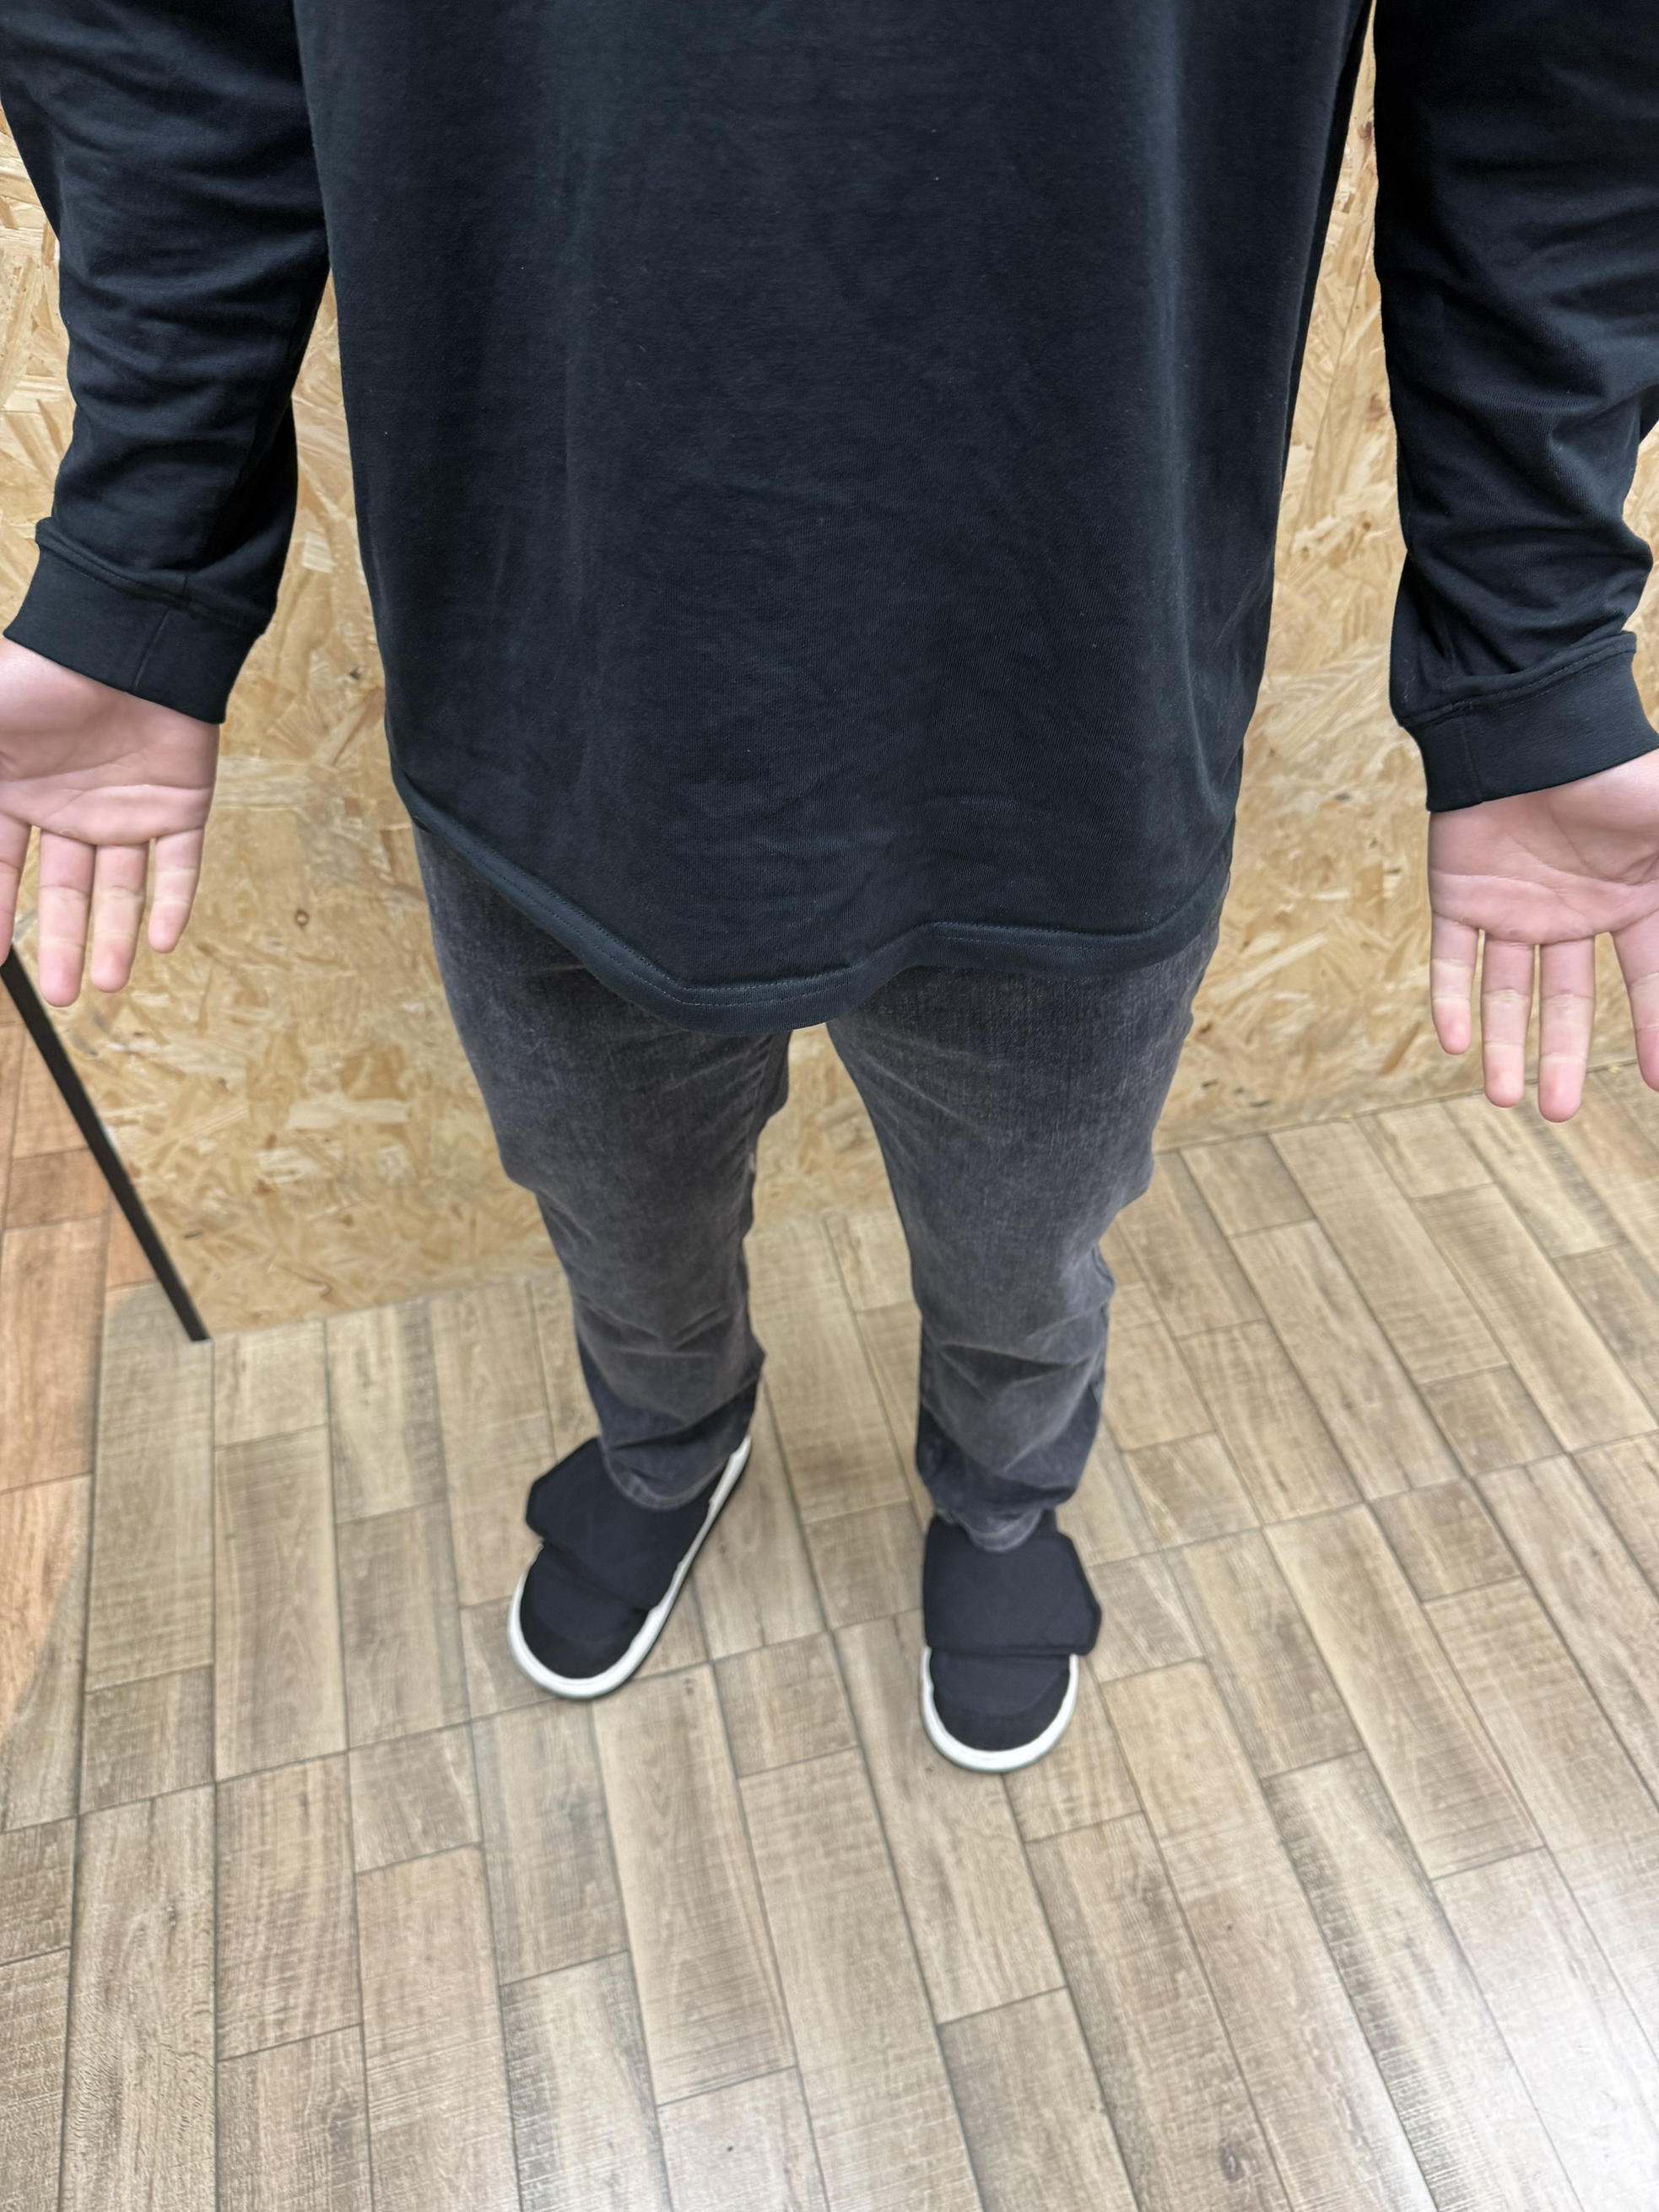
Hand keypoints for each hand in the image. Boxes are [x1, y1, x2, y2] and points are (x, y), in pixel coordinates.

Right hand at [0, 638, 218, 1004]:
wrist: (120, 639)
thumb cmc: (35, 678)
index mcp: (14, 791)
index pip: (0, 868)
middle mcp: (67, 807)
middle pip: (62, 891)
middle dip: (59, 945)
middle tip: (63, 997)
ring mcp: (124, 806)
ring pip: (119, 887)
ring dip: (116, 937)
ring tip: (107, 985)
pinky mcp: (180, 801)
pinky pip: (180, 863)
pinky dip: (175, 903)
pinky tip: (164, 943)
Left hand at [1428, 746, 1658, 1121]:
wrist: (1535, 725)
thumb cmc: (1618, 774)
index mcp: (1631, 901)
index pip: (1648, 981)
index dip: (1654, 1031)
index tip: (1657, 1082)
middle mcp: (1573, 913)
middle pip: (1567, 1003)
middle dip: (1563, 1058)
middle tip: (1558, 1114)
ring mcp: (1514, 906)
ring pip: (1506, 992)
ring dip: (1503, 1046)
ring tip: (1503, 1100)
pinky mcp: (1459, 894)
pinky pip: (1449, 958)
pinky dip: (1448, 1000)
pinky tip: (1453, 1043)